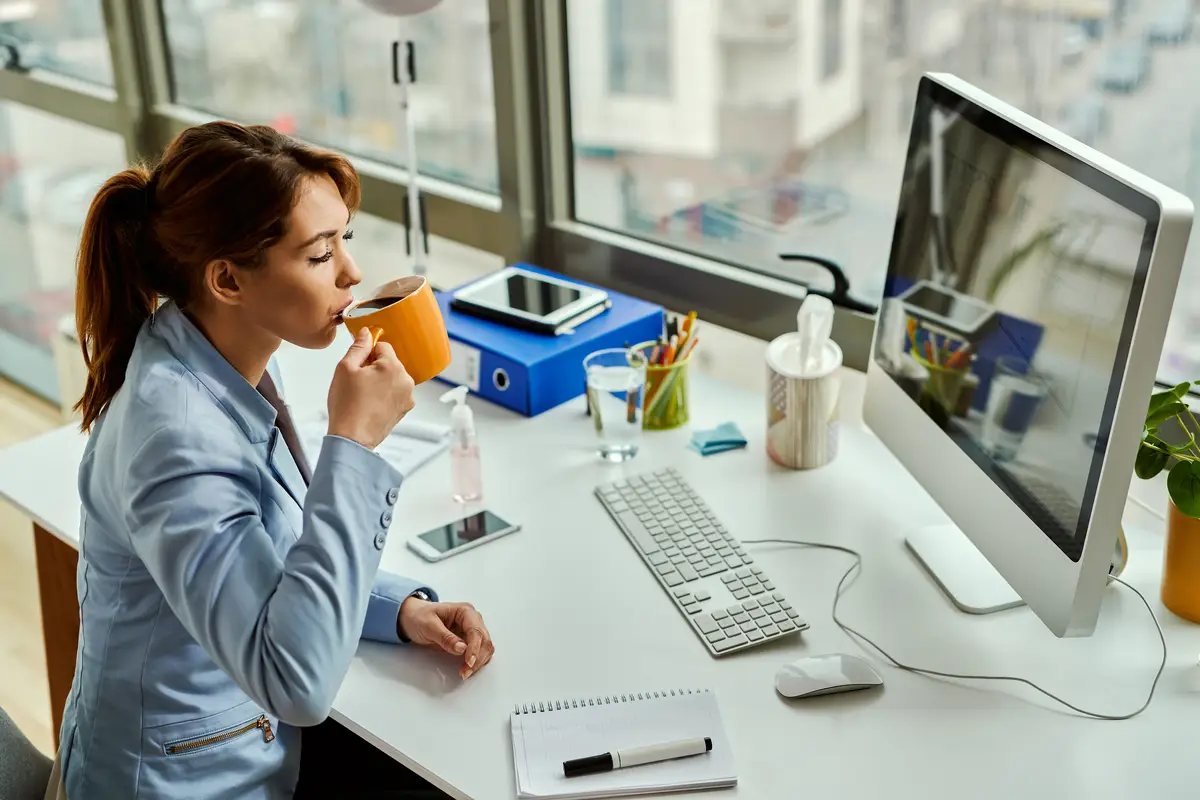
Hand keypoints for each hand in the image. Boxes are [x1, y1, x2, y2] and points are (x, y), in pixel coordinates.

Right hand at [327, 327, 414, 449]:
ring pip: (392, 377)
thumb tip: (367, 333)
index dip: (367, 353)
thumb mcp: (345, 368)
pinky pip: (395, 392)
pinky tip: (370, 404)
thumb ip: (358, 347)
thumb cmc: (347, 405)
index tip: (358, 364)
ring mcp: (408, 396)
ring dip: (380, 381)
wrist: (352, 438)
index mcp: (393, 367)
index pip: (382, 346)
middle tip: (357, 382)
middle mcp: (406, 380)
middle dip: (374, 367)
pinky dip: (384, 394)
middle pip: (389, 362)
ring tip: (363, 395)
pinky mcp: (404, 409)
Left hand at [398, 597, 494, 679]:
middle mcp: (473, 620)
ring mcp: (472, 630)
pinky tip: (467, 668)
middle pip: (485, 641)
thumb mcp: (429, 626)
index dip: (474, 648)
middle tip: (465, 672)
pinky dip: (476, 662)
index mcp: (465, 611)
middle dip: (478, 658)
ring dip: (478, 662)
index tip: (468, 662)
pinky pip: (479, 652)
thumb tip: (462, 648)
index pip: (476, 631)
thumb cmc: (420, 617)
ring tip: (464, 672)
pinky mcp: (469, 640)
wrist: (413, 617)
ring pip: (485, 648)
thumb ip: (445, 637)